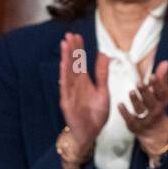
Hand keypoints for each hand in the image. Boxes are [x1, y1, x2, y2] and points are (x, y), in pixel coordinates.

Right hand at [57, 33, 109, 156]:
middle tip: (69, 35)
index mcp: (84, 81)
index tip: (76, 35)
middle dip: (70, 49)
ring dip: (65, 58)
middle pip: (72, 63)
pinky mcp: (67, 102)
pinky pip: (65, 87)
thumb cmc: (95, 115)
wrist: (90, 134)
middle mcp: (75, 85)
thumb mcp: (103, 91)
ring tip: (64, 45)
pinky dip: (64, 76)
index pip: (80, 61)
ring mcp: (69, 93)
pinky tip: (63, 65)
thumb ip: (102, 74)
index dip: (78, 48)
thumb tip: (104, 54)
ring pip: (67, 72)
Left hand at [119, 58, 167, 154]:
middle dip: (145, 93)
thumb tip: (165, 62)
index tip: (153, 75)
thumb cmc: (156, 106)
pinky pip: (130, 120)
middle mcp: (155, 111)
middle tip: (139, 82)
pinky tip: (120, 105)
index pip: (162, 93)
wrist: (154, 131)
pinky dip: (125, 113)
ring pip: (140, 110)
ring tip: (131, 92)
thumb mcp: (161, 94)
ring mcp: (145, 120)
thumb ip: (162, 78)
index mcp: (162, 102)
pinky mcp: (135, 126)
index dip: (158, 85)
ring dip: (135, 101)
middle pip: (151, 102)